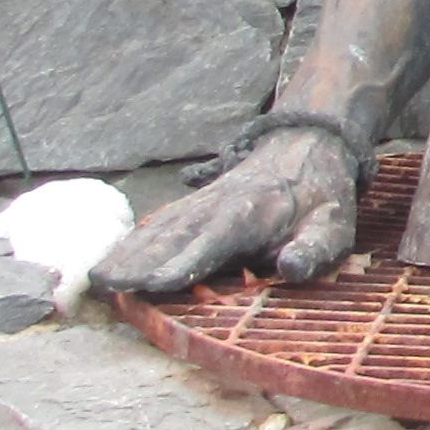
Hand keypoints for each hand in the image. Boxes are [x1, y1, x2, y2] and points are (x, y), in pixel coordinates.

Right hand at [90, 125, 361, 295]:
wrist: (308, 145)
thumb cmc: (320, 197)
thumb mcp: (333, 225)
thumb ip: (313, 249)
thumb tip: (291, 269)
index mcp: (250, 213)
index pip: (212, 243)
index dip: (183, 264)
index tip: (153, 285)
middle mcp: (217, 206)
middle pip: (171, 235)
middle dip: (137, 261)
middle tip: (104, 284)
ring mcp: (202, 203)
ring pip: (158, 228)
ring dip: (126, 251)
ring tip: (96, 275)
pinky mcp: (195, 205)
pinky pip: (160, 223)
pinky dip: (133, 240)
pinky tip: (113, 257)